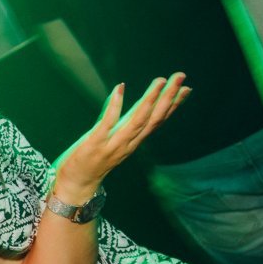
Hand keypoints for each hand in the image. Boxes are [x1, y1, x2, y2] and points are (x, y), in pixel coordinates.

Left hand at [52, 72, 188, 201]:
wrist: (76, 186)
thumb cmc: (93, 161)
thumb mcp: (112, 140)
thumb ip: (121, 122)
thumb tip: (125, 96)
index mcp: (133, 141)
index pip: (157, 121)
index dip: (172, 105)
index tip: (186, 88)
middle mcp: (127, 143)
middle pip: (153, 118)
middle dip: (168, 97)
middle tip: (180, 77)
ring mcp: (112, 144)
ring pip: (137, 121)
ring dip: (149, 100)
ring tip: (160, 81)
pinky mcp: (94, 144)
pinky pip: (107, 123)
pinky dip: (115, 106)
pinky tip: (120, 88)